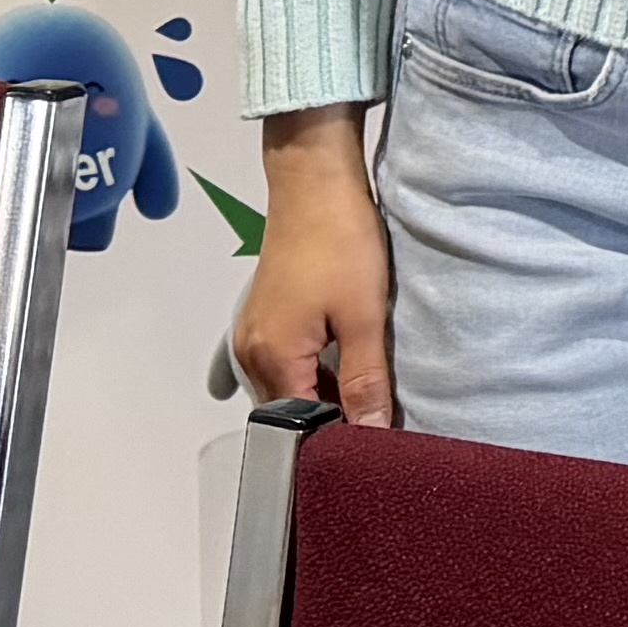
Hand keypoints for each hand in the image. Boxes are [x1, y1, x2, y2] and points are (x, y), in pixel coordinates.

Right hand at [233, 112, 397, 423]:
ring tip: (367, 390)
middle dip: (330, 423)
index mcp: (272, 359)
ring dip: (325, 395)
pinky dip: (315, 371)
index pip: (299, 429)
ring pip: (289, 388)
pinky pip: (286, 364)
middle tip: (375, 420)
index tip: (372, 446)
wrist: (316, 181)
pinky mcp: (265, 318)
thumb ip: (366, 381)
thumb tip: (372, 433)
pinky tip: (348, 359)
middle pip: (290, 413)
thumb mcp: (364, 316)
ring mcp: (254, 334)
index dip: (337, 441)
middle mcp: (252, 352)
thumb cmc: (337, 236)